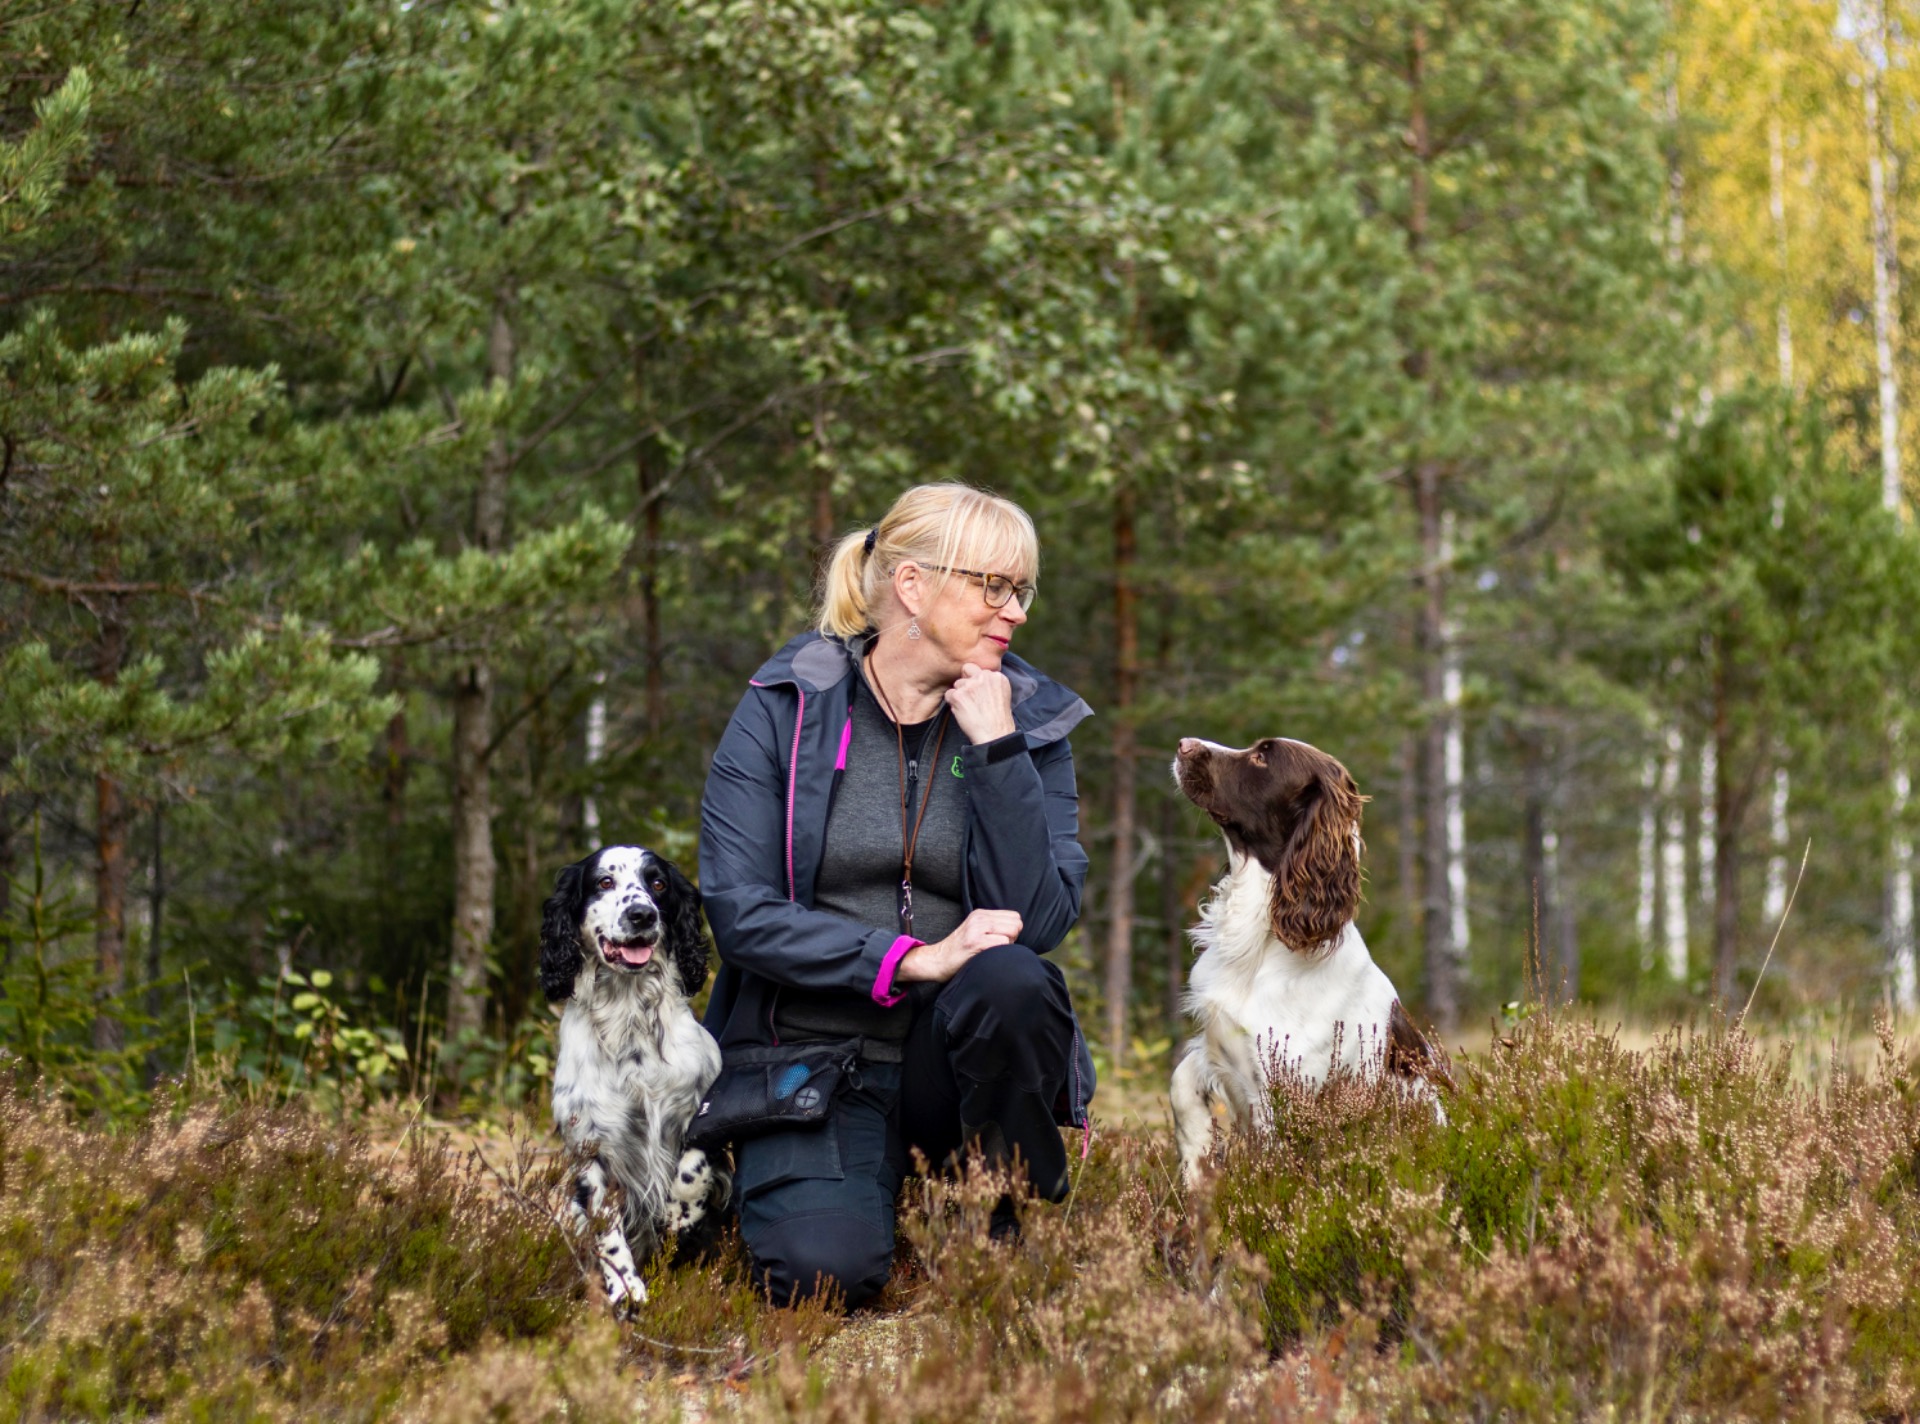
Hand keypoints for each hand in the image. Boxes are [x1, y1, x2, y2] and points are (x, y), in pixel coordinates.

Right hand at [894, 908, 1023, 983]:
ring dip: (1007, 945)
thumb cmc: (959, 951)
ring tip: (992, 951)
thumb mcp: (975, 931)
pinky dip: (1000, 952)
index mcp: (981, 913)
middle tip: (997, 947)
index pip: (1014, 916)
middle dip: (1013, 938)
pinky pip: (1002, 943)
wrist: (937, 960)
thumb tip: (1015, 931)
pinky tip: (988, 956)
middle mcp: (979, 917)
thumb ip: (992, 926)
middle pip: (1016, 923)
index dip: (1012, 931)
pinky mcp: (975, 942)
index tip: (1001, 940)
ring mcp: (976, 929)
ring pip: (1011, 932)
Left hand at [944, 663, 1016, 743]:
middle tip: (971, 698)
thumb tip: (976, 679)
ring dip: (960, 694)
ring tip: (969, 708)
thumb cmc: (998, 719)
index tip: (980, 692)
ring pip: (957, 683)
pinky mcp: (959, 695)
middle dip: (966, 682)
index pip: (979, 669)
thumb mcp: (1002, 695)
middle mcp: (984, 677)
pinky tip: (962, 712)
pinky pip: (949, 694)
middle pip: (967, 670)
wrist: (995, 735)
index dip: (977, 680)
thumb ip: (991, 683)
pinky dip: (952, 703)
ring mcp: (970, 685)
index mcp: (997, 676)